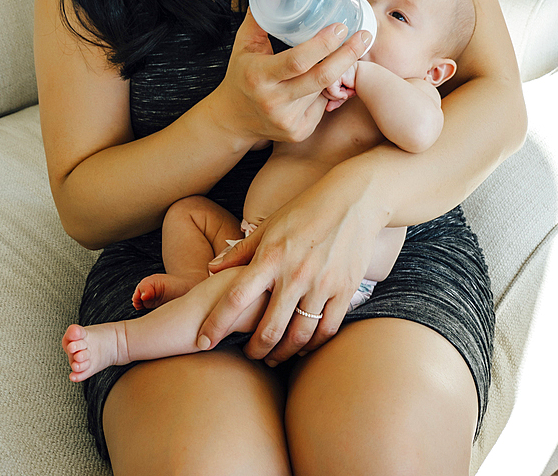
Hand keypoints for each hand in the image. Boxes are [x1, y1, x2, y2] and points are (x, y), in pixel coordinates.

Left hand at [197, 167, 382, 364]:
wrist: (354, 200)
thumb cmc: (306, 210)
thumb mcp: (270, 225)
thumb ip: (241, 251)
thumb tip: (211, 269)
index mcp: (270, 256)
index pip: (235, 298)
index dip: (216, 324)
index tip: (203, 342)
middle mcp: (294, 274)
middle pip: (268, 328)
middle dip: (254, 350)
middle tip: (248, 355)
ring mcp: (322, 284)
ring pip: (298, 336)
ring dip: (282, 353)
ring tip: (273, 356)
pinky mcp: (345, 290)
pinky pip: (326, 330)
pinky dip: (312, 345)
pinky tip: (302, 346)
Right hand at [210, 10, 370, 145]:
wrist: (233, 120)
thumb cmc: (241, 76)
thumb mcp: (244, 46)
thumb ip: (260, 20)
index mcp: (259, 76)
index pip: (298, 61)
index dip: (323, 44)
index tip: (340, 27)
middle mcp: (274, 101)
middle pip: (321, 78)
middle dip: (347, 55)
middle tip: (364, 36)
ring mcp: (288, 120)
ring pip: (324, 90)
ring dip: (335, 72)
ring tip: (342, 54)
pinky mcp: (299, 132)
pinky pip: (322, 106)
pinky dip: (325, 91)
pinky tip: (318, 82)